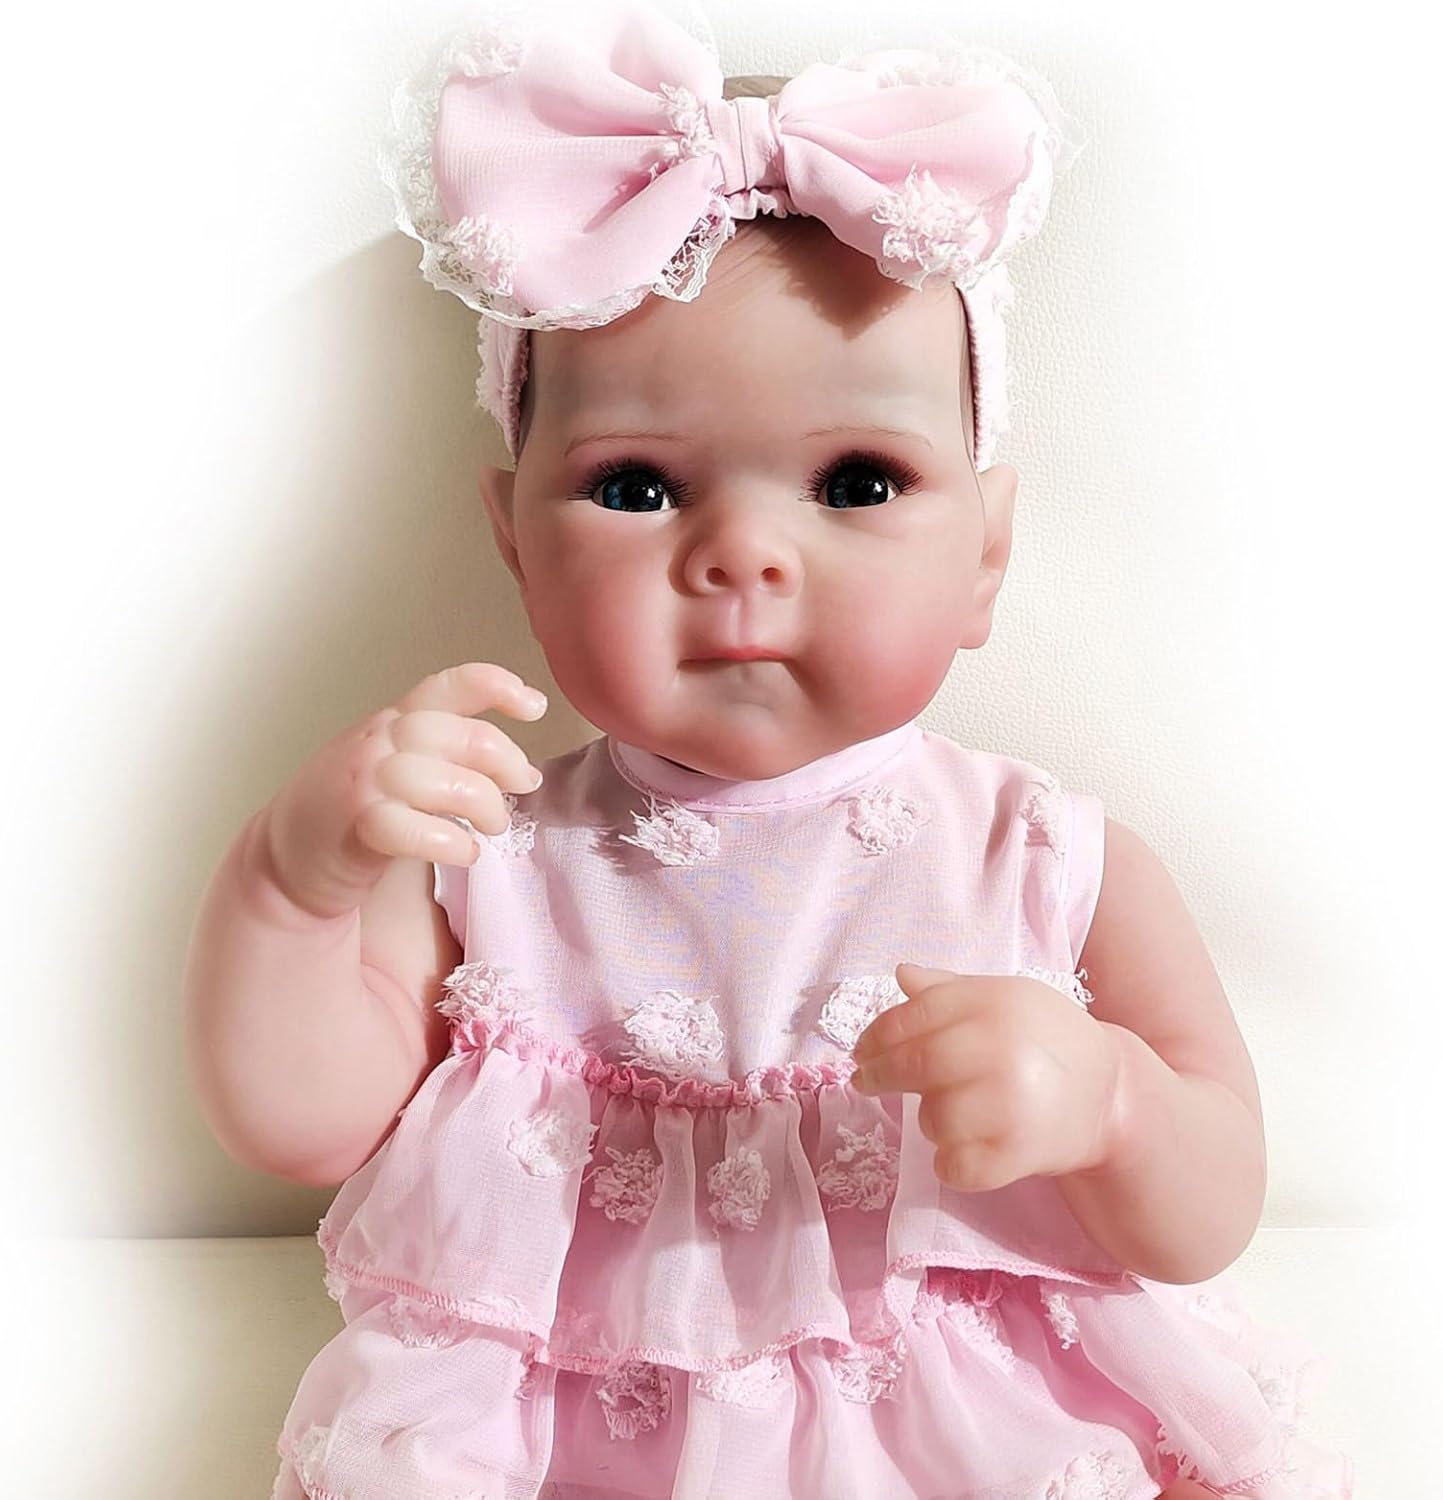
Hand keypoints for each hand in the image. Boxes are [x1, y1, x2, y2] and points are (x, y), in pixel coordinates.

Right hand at [261, 662, 548, 919]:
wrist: (285, 862)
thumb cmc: (352, 813)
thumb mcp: (393, 763)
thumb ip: (443, 753)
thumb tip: (516, 768)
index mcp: (393, 721)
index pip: (448, 685)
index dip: (496, 685)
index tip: (534, 705)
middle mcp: (380, 742)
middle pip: (460, 736)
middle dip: (506, 762)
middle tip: (523, 787)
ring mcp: (365, 783)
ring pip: (443, 780)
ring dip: (484, 805)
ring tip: (493, 828)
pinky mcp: (356, 828)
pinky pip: (412, 828)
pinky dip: (449, 842)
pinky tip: (465, 852)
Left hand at [849, 964, 1123, 1191]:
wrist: (1112, 1097)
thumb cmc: (1049, 1041)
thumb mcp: (1007, 1000)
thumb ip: (950, 990)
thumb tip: (902, 975)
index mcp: (995, 1002)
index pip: (912, 1016)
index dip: (876, 1035)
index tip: (860, 1050)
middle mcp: (1001, 1048)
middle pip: (914, 1065)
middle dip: (878, 1075)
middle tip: (865, 1082)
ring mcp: (1010, 1104)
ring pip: (932, 1119)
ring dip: (931, 1121)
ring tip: (956, 1114)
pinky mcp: (1017, 1153)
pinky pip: (955, 1167)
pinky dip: (952, 1164)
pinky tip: (967, 1150)